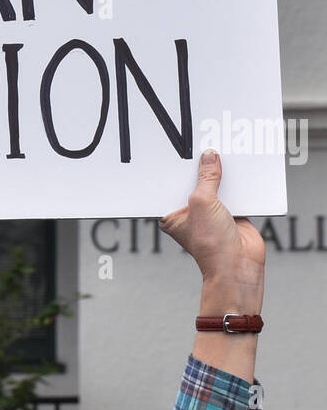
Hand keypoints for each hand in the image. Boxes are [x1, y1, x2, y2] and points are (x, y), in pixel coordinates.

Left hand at [159, 151, 264, 293]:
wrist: (239, 264)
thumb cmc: (211, 243)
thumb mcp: (202, 202)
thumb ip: (207, 177)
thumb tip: (209, 156)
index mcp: (172, 214)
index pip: (170, 186)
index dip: (175, 169)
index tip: (179, 150)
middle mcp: (190, 213)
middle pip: (194, 182)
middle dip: (200, 168)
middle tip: (202, 144)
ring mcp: (211, 213)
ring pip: (216, 186)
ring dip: (220, 173)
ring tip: (222, 150)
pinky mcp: (231, 212)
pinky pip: (234, 191)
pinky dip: (237, 181)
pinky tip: (240, 165)